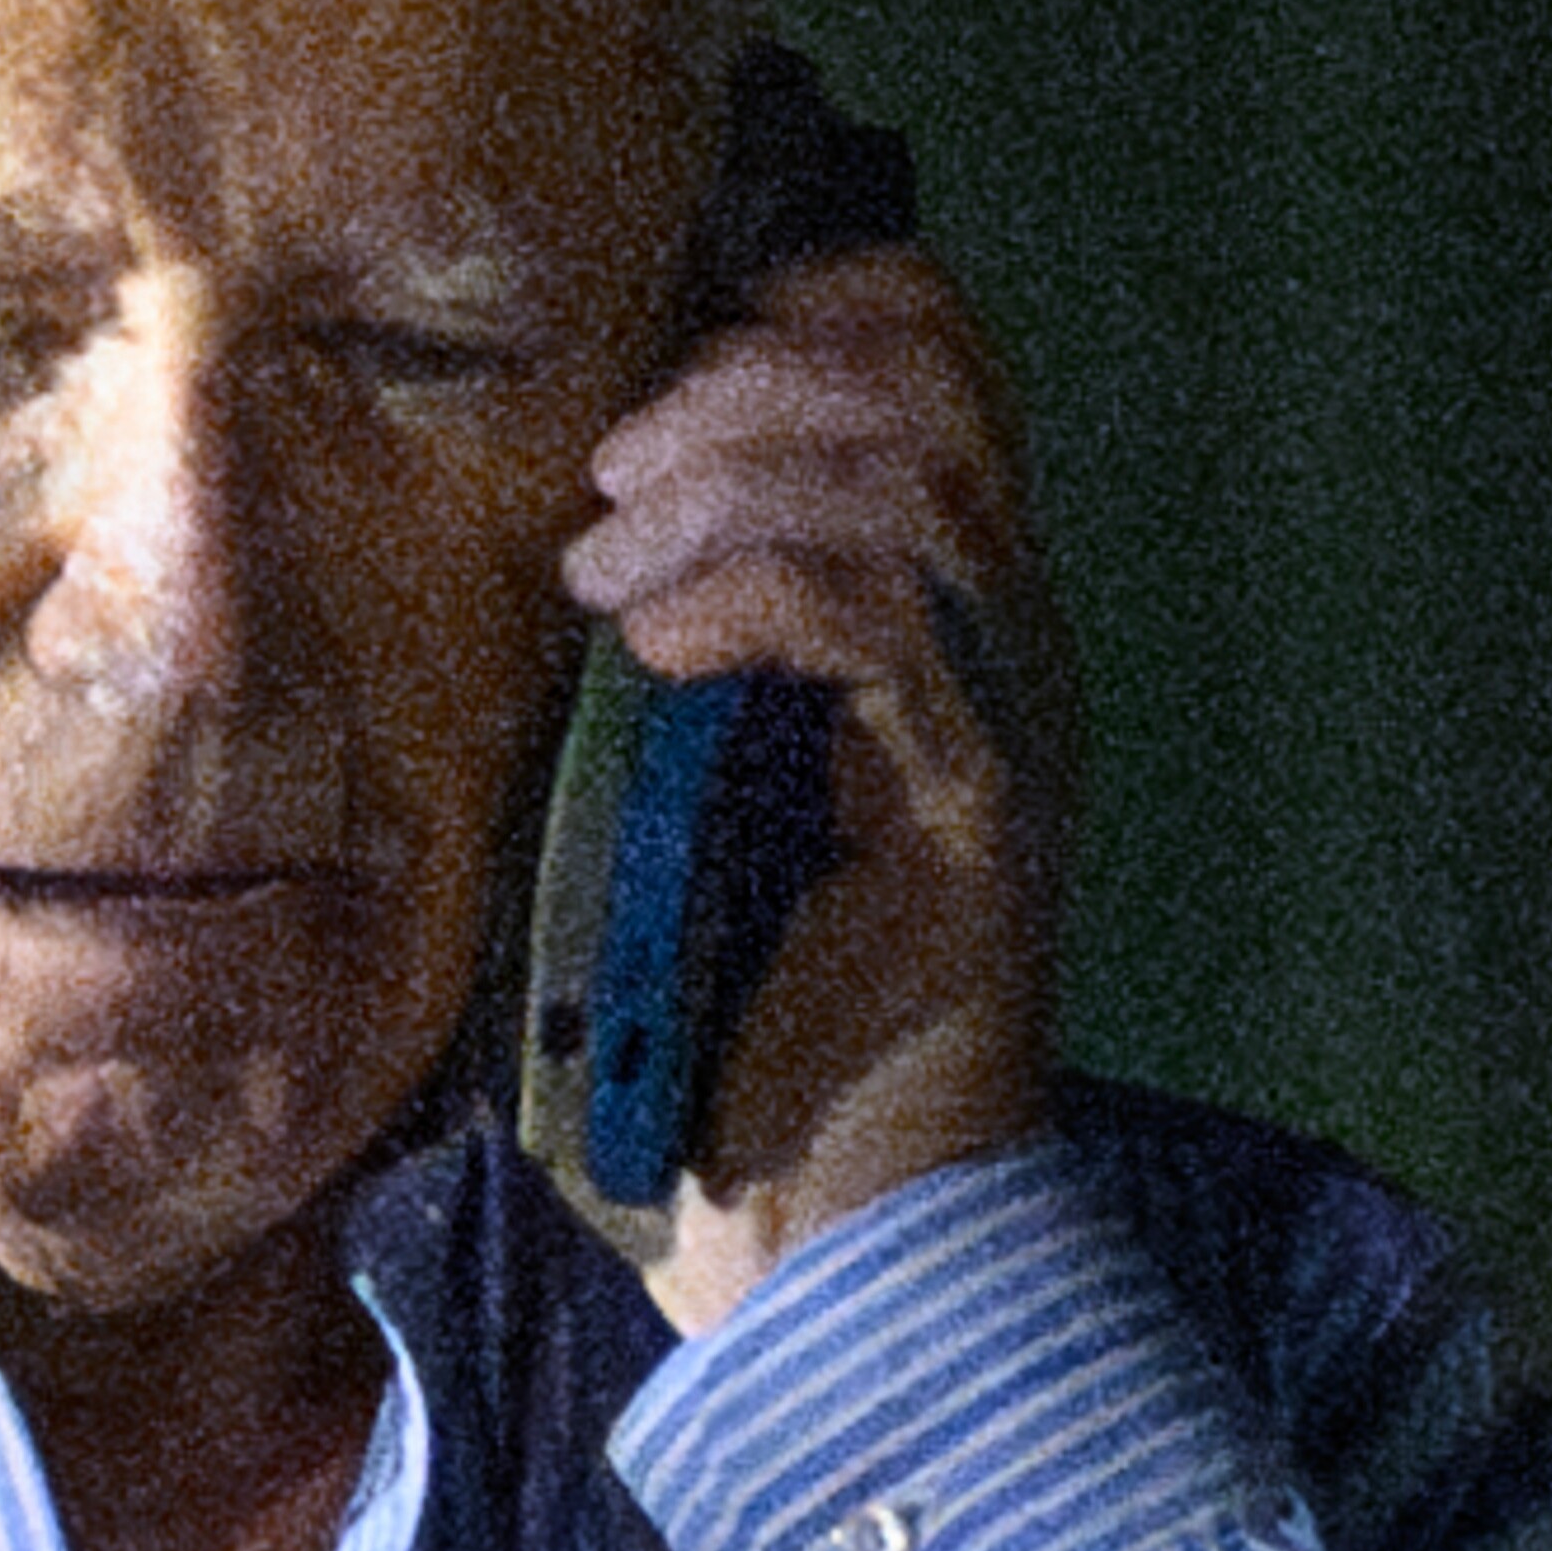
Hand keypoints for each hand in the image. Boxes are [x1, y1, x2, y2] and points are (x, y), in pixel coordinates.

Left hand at [557, 244, 1069, 1329]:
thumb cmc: (725, 1038)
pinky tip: (652, 656)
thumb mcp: (664, 790)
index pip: (931, 349)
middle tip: (610, 483)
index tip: (644, 380)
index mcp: (947, 615)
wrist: (830, 1244)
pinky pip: (884, 617)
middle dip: (751, 375)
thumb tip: (542, 534)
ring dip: (732, 479)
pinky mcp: (980, 814)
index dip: (795, 305)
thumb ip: (659, 644)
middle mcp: (1008, 644)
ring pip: (918, 471)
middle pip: (939, 369)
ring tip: (604, 583)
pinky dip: (749, 595)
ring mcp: (1008, 723)